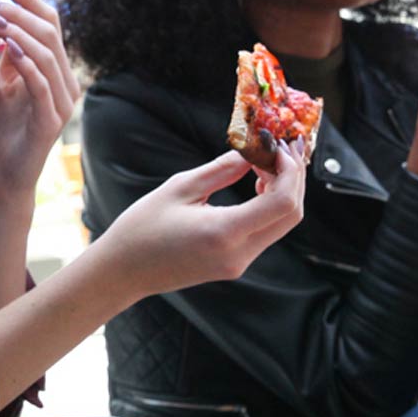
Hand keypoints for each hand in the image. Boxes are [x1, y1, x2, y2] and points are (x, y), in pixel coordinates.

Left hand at [0, 0, 79, 200]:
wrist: (3, 180)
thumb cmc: (1, 134)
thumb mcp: (0, 87)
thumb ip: (6, 59)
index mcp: (56, 72)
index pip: (49, 24)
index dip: (27, 0)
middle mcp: (65, 83)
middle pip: (50, 32)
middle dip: (20, 9)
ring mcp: (61, 102)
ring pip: (47, 53)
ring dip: (18, 30)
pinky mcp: (50, 121)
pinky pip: (41, 83)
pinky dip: (25, 62)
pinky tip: (7, 47)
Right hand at [101, 145, 306, 300]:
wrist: (124, 271)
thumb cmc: (142, 228)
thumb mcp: (179, 188)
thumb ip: (222, 169)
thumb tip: (252, 152)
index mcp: (224, 232)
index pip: (283, 202)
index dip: (289, 170)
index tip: (276, 145)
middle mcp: (239, 253)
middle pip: (291, 214)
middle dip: (294, 177)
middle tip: (282, 147)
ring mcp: (239, 263)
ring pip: (282, 224)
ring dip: (284, 191)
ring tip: (268, 161)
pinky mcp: (235, 265)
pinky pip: (266, 232)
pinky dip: (270, 206)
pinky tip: (258, 184)